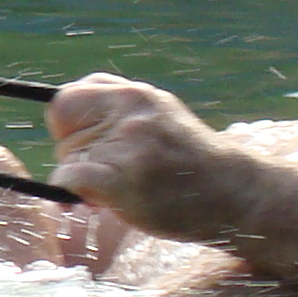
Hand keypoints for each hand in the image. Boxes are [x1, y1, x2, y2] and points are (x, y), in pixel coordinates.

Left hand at [45, 73, 254, 240]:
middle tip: (110, 172)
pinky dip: (73, 192)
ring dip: (82, 180)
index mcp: (136, 95)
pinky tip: (100, 201)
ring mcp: (128, 145)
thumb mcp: (159, 117)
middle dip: (75, 153)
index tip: (83, 142)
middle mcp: (130, 113)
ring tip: (122, 188)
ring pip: (66, 157)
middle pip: (62, 129)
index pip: (68, 97)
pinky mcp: (124, 179)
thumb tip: (61, 114)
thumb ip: (117, 111)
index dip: (67, 123)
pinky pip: (68, 178)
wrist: (236, 195)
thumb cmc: (190, 163)